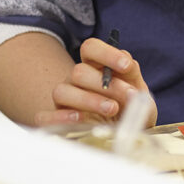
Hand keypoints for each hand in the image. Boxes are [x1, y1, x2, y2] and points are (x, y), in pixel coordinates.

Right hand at [34, 37, 157, 127]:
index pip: (91, 47)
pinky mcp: (56, 121)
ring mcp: (64, 100)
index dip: (106, 53)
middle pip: (78, 71)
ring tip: (112, 109)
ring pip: (62, 91)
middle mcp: (77, 80)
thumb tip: (128, 64)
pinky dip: (61, 117)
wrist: (126, 136)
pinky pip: (45, 116)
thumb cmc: (130, 110)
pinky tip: (81, 120)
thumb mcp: (138, 92)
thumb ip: (133, 76)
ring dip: (89, 100)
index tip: (126, 65)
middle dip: (105, 84)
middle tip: (127, 97)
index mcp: (96, 66)